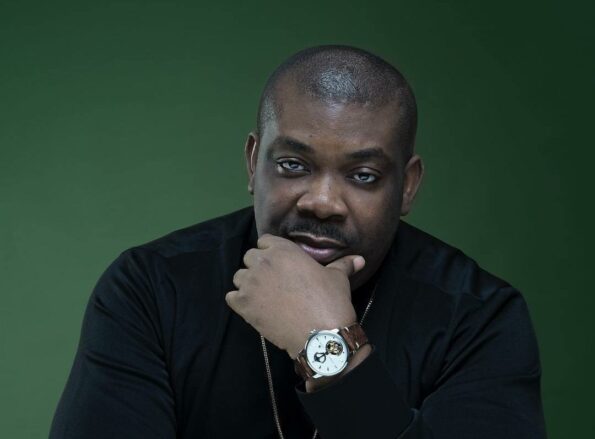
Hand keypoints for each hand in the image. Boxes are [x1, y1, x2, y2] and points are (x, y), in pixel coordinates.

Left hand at [225, 234, 364, 357]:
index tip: (280, 264)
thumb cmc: (330, 301)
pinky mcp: (243, 304)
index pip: (265, 241)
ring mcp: (250, 283)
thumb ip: (344, 264)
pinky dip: (239, 302)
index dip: (272, 252)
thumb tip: (359, 259)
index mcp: (283, 249)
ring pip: (239, 277)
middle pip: (250, 257)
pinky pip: (231, 297)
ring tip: (264, 296)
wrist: (321, 335)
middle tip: (273, 283)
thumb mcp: (338, 278)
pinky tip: (254, 308)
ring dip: (248, 284)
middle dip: (259, 267)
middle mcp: (263, 261)